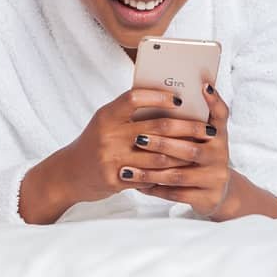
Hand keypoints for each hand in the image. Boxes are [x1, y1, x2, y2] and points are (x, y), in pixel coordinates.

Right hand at [57, 87, 200, 203]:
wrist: (68, 174)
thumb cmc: (95, 142)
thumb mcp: (106, 122)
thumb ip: (131, 113)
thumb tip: (171, 102)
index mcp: (107, 114)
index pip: (135, 97)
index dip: (160, 97)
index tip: (181, 99)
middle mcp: (108, 134)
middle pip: (156, 127)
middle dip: (187, 128)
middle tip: (208, 129)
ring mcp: (110, 158)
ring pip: (158, 155)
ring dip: (184, 154)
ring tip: (202, 151)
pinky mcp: (114, 180)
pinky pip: (148, 176)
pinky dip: (166, 173)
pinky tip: (182, 170)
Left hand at [125, 83, 232, 217]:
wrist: (217, 192)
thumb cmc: (200, 157)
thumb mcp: (201, 138)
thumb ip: (187, 120)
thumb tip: (163, 95)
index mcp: (219, 134)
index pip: (221, 113)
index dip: (214, 100)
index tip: (202, 86)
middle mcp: (221, 154)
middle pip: (190, 148)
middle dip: (162, 143)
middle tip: (138, 139)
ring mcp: (215, 178)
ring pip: (179, 175)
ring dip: (151, 171)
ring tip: (128, 168)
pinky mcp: (208, 198)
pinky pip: (176, 194)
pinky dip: (155, 189)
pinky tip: (137, 185)